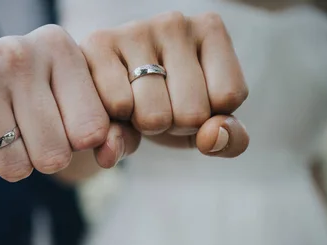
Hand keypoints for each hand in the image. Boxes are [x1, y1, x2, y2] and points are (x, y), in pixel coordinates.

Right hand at [0, 25, 136, 181]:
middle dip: (44, 158)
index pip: (91, 132)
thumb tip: (108, 154)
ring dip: (12, 164)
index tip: (66, 126)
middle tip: (30, 134)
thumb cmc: (36, 98)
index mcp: (59, 47)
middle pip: (53, 156)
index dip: (78, 143)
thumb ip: (113, 131)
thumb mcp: (80, 103)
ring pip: (13, 167)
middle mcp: (17, 52)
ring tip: (2, 132)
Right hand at [79, 11, 249, 158]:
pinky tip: (116, 103)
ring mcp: (135, 30)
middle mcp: (174, 22)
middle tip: (160, 106)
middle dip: (175, 125)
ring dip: (145, 126)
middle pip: (192, 112)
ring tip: (137, 105)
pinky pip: (120, 107)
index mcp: (210, 30)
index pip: (227, 97)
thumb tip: (210, 138)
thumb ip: (228, 140)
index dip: (208, 118)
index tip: (190, 102)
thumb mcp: (208, 127)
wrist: (115, 99)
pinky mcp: (98, 44)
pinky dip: (118, 122)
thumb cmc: (171, 106)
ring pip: (154, 115)